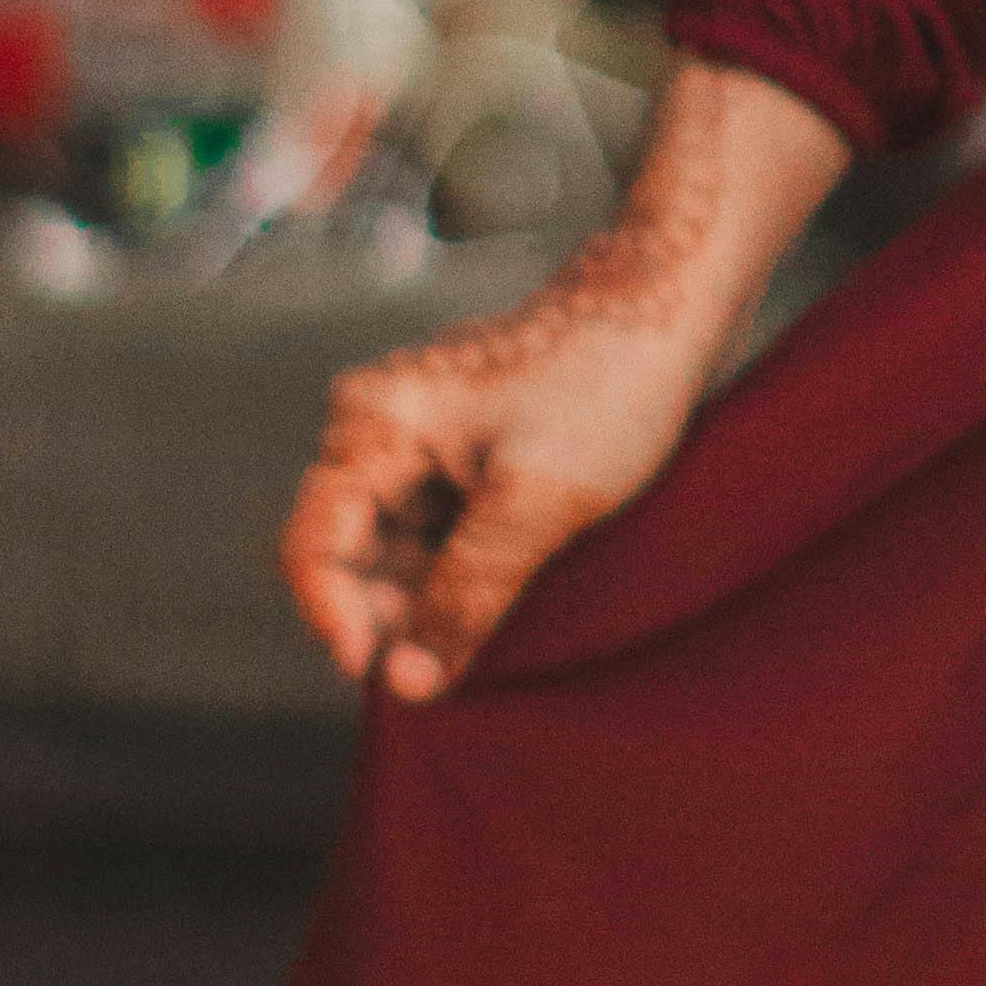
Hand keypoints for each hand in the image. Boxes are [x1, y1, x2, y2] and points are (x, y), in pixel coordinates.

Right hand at [279, 56, 847, 697]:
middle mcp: (380, 429)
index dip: (339, 623)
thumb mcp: (536, 504)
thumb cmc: (608, 380)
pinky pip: (437, 534)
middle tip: (448, 673)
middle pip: (350, 555)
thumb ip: (465, 595)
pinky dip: (459, 576)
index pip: (313, 548)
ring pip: (396, 553)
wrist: (673, 301)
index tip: (390, 680)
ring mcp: (422, 442)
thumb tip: (406, 684)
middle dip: (388, 620)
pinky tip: (499, 606)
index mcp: (375, 425)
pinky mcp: (464, 455)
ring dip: (427, 603)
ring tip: (484, 641)